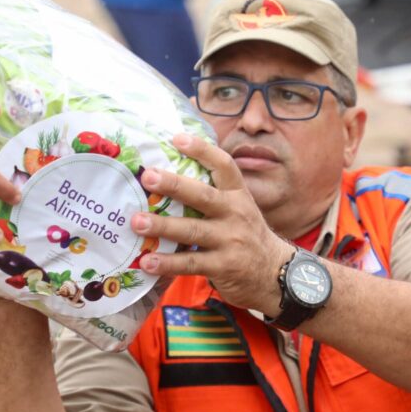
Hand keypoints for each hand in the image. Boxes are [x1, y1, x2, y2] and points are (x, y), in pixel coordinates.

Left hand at [131, 134, 293, 312]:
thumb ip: (213, 195)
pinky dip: (168, 263)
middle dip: (174, 185)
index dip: (202, 150)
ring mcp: (230, 240)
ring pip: (192, 230)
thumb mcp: (239, 209)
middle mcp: (235, 213)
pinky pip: (191, 263)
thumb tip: (169, 177)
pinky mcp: (224, 266)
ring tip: (137, 222)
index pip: (223, 166)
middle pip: (203, 196)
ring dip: (163, 226)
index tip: (177, 139)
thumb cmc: (246, 235)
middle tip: (148, 176)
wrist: (274, 272)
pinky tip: (147, 261)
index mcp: (238, 195)